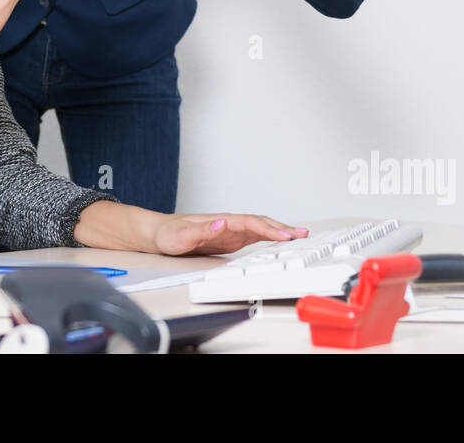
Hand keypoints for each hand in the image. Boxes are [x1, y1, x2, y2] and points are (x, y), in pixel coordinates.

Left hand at [153, 213, 308, 255]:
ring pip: (261, 229)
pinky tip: (280, 241)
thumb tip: (223, 222)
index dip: (269, 229)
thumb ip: (203, 229)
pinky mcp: (230, 239)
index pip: (251, 223)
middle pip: (261, 223)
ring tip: (300, 236)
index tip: (285, 236)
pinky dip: (270, 238)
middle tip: (303, 235)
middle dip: (282, 229)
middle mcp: (229, 224)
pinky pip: (254, 237)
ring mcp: (231, 231)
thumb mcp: (183, 235)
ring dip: (279, 232)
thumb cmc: (169, 234)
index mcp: (221, 221)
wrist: (160, 234)